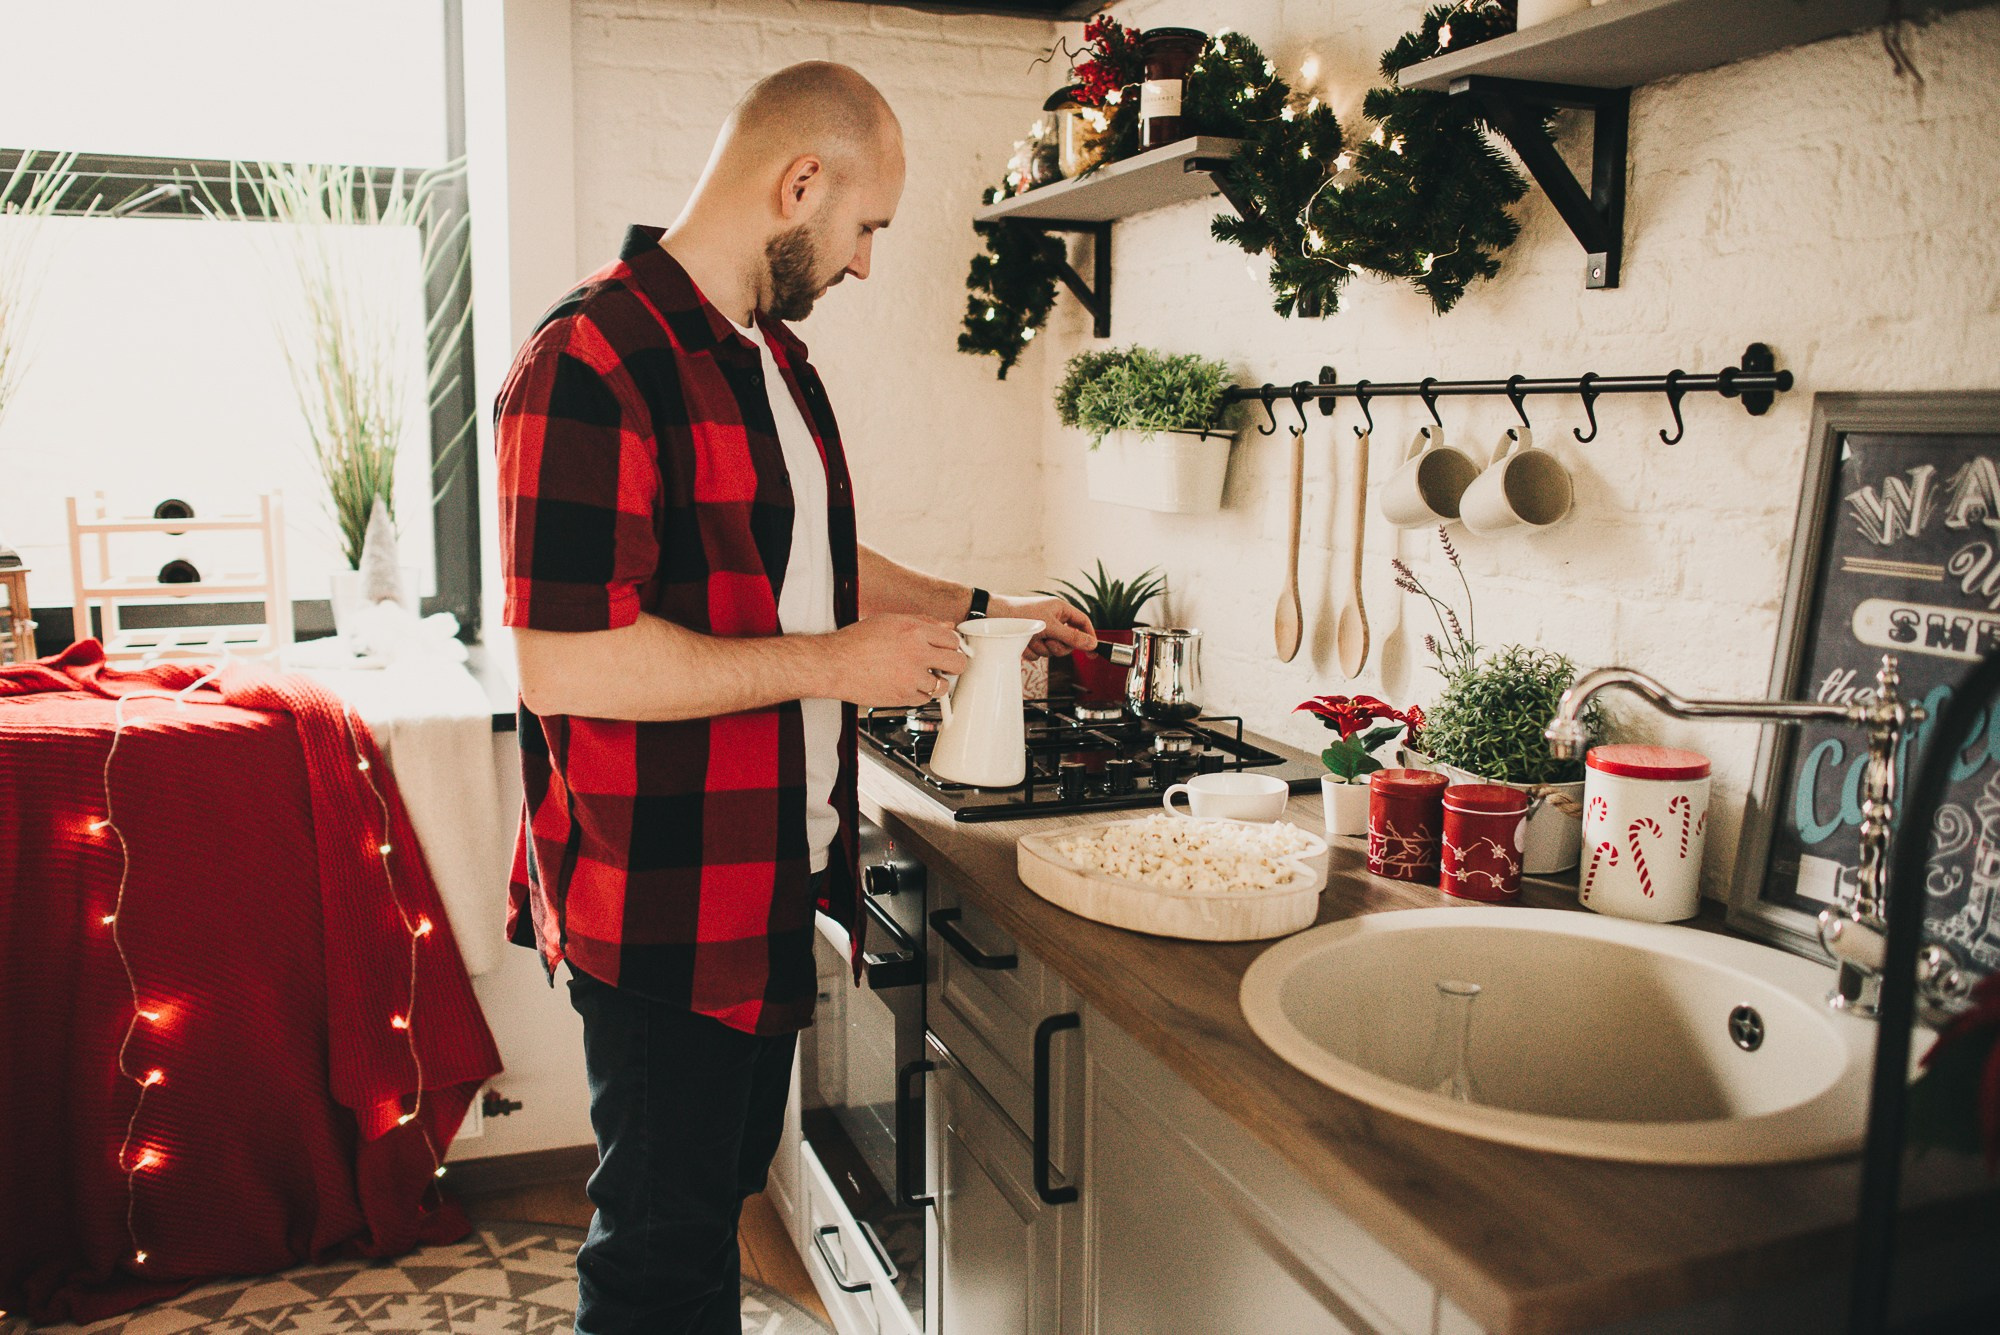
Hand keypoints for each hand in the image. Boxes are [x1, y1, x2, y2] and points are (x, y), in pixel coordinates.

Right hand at [825, 614, 969, 706]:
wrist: (834, 664)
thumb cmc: (856, 642)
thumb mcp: (890, 621)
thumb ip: (922, 622)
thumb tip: (945, 625)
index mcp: (915, 630)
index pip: (953, 639)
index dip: (953, 645)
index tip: (950, 649)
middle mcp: (916, 653)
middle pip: (957, 663)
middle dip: (954, 664)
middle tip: (945, 665)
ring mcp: (911, 677)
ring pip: (943, 685)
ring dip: (937, 682)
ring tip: (923, 676)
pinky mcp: (903, 696)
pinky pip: (925, 699)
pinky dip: (920, 694)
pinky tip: (908, 685)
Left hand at [989, 593, 1096, 658]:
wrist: (992, 617)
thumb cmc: (1020, 614)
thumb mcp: (1050, 626)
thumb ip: (1072, 637)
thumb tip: (1092, 644)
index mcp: (1061, 609)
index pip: (1083, 623)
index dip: (1089, 636)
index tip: (1093, 651)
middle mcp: (1053, 619)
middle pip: (1068, 642)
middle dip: (1058, 646)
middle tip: (1048, 642)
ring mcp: (1042, 631)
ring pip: (1052, 650)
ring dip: (1042, 648)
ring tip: (1031, 639)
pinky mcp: (1031, 640)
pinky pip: (1038, 654)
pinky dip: (1031, 651)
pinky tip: (1022, 643)